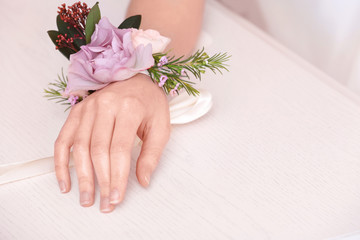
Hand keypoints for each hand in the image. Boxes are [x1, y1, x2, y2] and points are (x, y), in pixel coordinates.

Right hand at [54, 73, 170, 212]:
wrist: (137, 79)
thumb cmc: (150, 103)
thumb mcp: (161, 127)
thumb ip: (151, 154)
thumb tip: (143, 181)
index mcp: (129, 109)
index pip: (120, 149)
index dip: (117, 176)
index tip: (116, 197)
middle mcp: (105, 106)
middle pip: (98, 150)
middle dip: (100, 181)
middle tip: (103, 203)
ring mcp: (88, 108)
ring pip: (79, 147)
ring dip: (81, 176)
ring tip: (86, 198)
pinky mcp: (77, 111)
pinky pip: (63, 139)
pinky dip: (61, 162)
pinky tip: (65, 182)